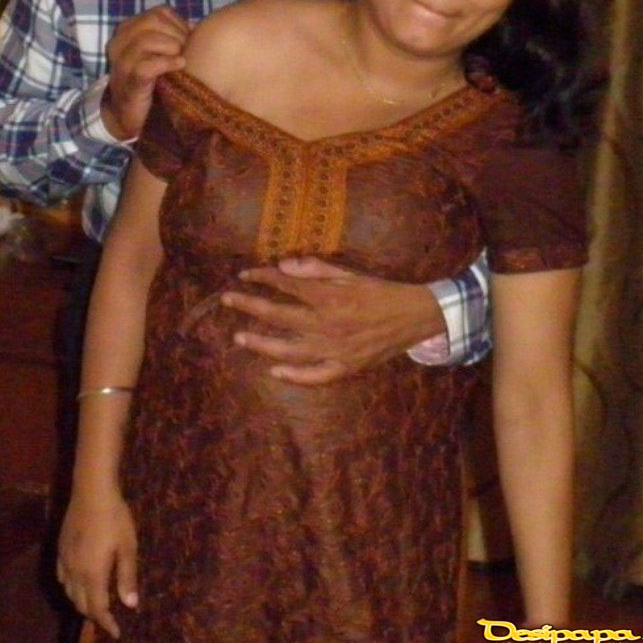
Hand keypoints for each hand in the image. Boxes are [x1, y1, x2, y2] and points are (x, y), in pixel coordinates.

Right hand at [57, 489, 138, 638]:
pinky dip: (70, 588)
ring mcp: (64, 560)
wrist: (91, 492)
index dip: (106, 623)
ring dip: (81, 602)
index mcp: (92, 574)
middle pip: (81, 604)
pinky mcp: (60, 549)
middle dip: (95, 615)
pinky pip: (62, 578)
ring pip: (69, 593)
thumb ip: (127, 576)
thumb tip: (130, 604)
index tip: (116, 633)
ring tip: (95, 604)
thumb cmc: (115, 518)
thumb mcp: (127, 547)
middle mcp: (74, 572)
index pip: (97, 608)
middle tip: (109, 620)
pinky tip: (78, 584)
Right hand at [102, 5, 191, 140]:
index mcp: (128, 30)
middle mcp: (120, 41)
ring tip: (183, 61)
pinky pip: (147, 65)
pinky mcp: (129, 81)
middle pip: (154, 21)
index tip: (189, 42)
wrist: (128, 116)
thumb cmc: (149, 84)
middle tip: (188, 53)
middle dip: (177, 35)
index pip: (159, 13)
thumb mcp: (157, 55)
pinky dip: (167, 63)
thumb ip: (172, 38)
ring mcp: (122, 61)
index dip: (180, 25)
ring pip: (148, 40)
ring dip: (172, 48)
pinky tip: (180, 66)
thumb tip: (196, 27)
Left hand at [220, 256, 445, 384]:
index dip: (263, 278)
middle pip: (279, 315)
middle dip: (250, 306)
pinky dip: (294, 376)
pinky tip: (275, 372)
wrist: (415, 317)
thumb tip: (283, 265)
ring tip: (240, 338)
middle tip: (228, 300)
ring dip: (261, 343)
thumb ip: (316, 269)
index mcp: (329, 297)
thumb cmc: (381, 292)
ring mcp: (335, 349)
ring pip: (289, 349)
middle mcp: (327, 324)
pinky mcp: (345, 368)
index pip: (286, 285)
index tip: (245, 274)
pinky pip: (315, 376)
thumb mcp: (351, 273)